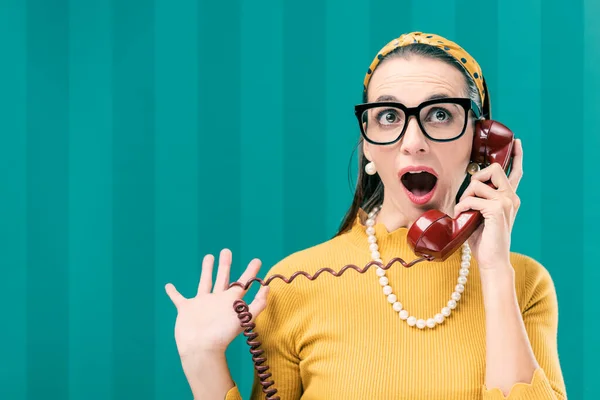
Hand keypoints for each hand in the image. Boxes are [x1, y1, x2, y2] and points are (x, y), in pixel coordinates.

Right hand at [165, 248, 268, 360]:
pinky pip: (178, 298)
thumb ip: (258, 304)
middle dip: (225, 264)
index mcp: (231, 301)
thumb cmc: (222, 335)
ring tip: (209, 256)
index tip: (257, 260)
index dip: (250, 272)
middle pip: (223, 278)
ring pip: (205, 282)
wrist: (201, 348)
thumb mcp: (244, 318)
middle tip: (227, 251)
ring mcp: (201, 304)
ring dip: (207, 270)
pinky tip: (169, 286)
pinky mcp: (186, 309)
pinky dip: (173, 293)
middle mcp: (217, 300)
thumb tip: (268, 287)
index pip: (243, 282)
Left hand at [453, 139, 523, 270]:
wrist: (492, 260)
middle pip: (493, 169)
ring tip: (466, 212)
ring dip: (465, 197)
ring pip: (478, 184)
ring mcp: (506, 202)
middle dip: (475, 178)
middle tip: (469, 198)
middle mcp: (511, 197)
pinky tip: (463, 217)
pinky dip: (463, 207)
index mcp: (509, 198)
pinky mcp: (498, 209)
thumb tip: (466, 191)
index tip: (516, 142)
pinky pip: (472, 199)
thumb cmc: (483, 240)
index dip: (516, 156)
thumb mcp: (480, 215)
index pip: (516, 172)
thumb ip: (478, 200)